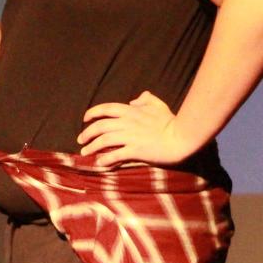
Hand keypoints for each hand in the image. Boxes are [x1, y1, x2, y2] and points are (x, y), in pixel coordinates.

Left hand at [77, 91, 195, 165]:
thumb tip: (134, 99)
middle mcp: (127, 122)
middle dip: (87, 133)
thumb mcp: (158, 104)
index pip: (106, 109)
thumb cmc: (171, 121)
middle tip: (80, 140)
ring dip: (92, 147)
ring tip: (85, 153)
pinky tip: (100, 163)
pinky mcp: (136, 150)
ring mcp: (131, 136)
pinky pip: (116, 154)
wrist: (181, 136)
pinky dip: (105, 159)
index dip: (92, 113)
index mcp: (131, 111)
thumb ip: (146, 99)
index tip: (85, 119)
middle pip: (100, 126)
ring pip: (104, 140)